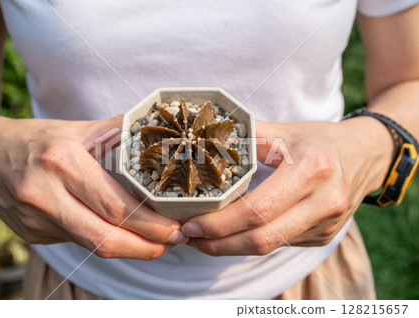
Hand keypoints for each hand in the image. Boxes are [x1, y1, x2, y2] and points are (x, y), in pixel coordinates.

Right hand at [0, 114, 186, 259]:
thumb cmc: (37, 138)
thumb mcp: (78, 129)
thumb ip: (119, 134)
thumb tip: (161, 136)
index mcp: (61, 163)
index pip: (113, 205)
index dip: (149, 224)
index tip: (175, 228)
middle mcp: (44, 194)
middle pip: (104, 237)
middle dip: (146, 246)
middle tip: (174, 241)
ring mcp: (35, 220)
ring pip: (91, 246)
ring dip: (130, 249)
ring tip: (157, 242)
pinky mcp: (32, 235)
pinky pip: (78, 242)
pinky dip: (106, 241)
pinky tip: (124, 234)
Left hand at [181, 118, 392, 255]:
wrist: (367, 155)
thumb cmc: (321, 140)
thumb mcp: (286, 131)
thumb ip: (248, 136)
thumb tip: (205, 139)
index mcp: (313, 169)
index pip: (259, 209)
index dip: (221, 223)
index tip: (192, 223)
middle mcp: (324, 202)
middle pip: (262, 238)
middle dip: (219, 243)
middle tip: (189, 235)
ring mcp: (327, 224)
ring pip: (269, 246)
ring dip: (231, 246)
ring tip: (202, 238)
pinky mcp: (324, 236)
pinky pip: (279, 244)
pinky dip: (251, 242)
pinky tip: (231, 233)